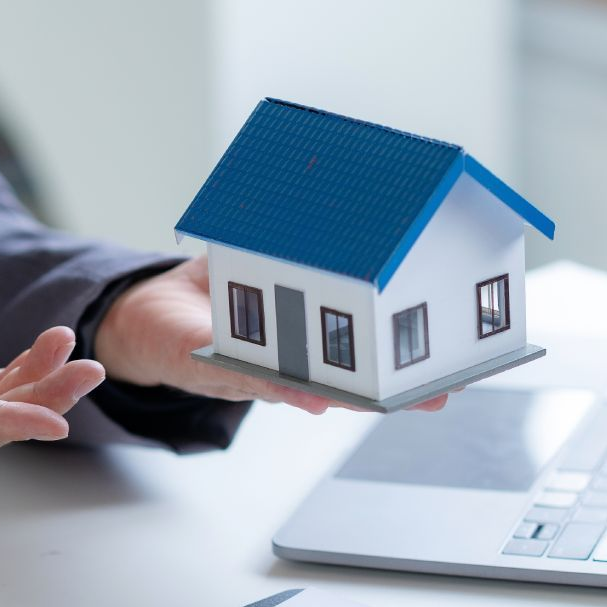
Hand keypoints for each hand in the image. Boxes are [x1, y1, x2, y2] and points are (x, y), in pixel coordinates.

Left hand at [93, 257, 447, 413]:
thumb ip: (306, 247)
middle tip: (442, 393)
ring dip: (348, 395)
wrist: (145, 316)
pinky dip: (275, 383)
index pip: (370, 352)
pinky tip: (306, 393)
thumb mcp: (269, 257)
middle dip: (398, 390)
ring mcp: (252, 370)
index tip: (462, 363)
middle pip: (353, 385)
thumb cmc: (215, 290)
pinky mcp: (209, 366)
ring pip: (308, 388)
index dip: (413, 359)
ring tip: (386, 399)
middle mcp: (289, 364)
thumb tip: (359, 208)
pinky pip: (245, 376)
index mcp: (309, 336)